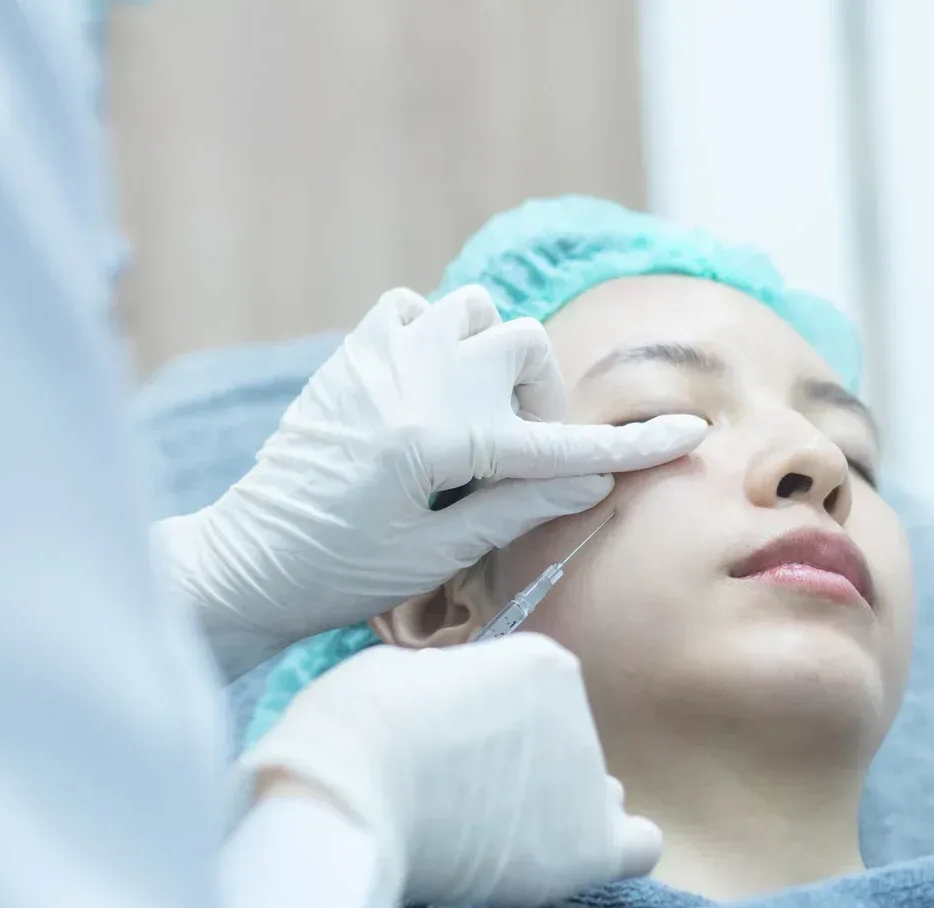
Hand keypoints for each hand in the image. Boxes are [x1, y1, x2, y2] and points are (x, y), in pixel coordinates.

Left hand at [155, 286, 705, 679]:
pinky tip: (428, 388)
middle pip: (523, 344)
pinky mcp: (351, 355)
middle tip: (513, 455)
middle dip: (539, 396)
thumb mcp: (437, 554)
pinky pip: (414, 307)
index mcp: (436, 441)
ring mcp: (377, 358)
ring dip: (493, 356)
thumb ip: (517, 507)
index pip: (556, 441)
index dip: (629, 443)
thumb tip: (593, 479)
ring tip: (472, 417)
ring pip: (474, 310)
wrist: (247, 563)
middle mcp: (411, 382)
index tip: (686, 434)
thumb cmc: (340, 574)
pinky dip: (437, 335)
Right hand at [237, 635, 659, 907]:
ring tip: (502, 838)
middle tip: (469, 802)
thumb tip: (454, 707)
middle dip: (528, 773)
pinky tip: (572, 858)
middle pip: (565, 751)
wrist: (353, 788)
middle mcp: (580, 714)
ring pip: (593, 800)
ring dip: (560, 812)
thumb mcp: (405, 673)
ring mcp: (589, 781)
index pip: (534, 699)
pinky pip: (636, 848)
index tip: (451, 753)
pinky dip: (614, 850)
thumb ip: (451, 688)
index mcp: (540, 661)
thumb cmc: (356, 723)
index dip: (492, 728)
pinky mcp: (588, 845)